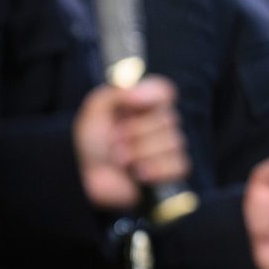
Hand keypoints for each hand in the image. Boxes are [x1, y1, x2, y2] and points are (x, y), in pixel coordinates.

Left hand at [73, 77, 189, 208]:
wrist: (87, 178)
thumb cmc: (93, 143)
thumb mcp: (96, 111)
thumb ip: (115, 94)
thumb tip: (136, 91)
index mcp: (144, 102)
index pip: (164, 91)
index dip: (150, 95)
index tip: (129, 102)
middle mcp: (160, 121)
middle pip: (169, 119)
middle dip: (136, 133)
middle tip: (114, 141)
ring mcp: (169, 146)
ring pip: (174, 143)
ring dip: (141, 154)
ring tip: (121, 160)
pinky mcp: (173, 170)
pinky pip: (180, 165)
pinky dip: (157, 170)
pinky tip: (138, 173)